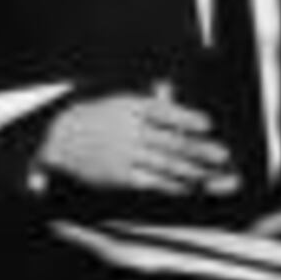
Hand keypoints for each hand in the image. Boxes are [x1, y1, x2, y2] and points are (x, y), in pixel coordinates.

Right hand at [37, 87, 233, 198]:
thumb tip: (174, 94)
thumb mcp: (121, 102)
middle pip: (168, 140)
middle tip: (221, 154)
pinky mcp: (121, 176)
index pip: (162, 112)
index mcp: (129, 108)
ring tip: (212, 172)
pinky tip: (189, 186)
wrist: (60, 139)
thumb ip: (151, 103)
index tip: (207, 123)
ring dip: (191, 170)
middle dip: (197, 149)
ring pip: (164, 164)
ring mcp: (124, 155)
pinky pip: (151, 182)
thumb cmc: (101, 118)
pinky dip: (172, 184)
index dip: (185, 118)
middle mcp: (128, 131)